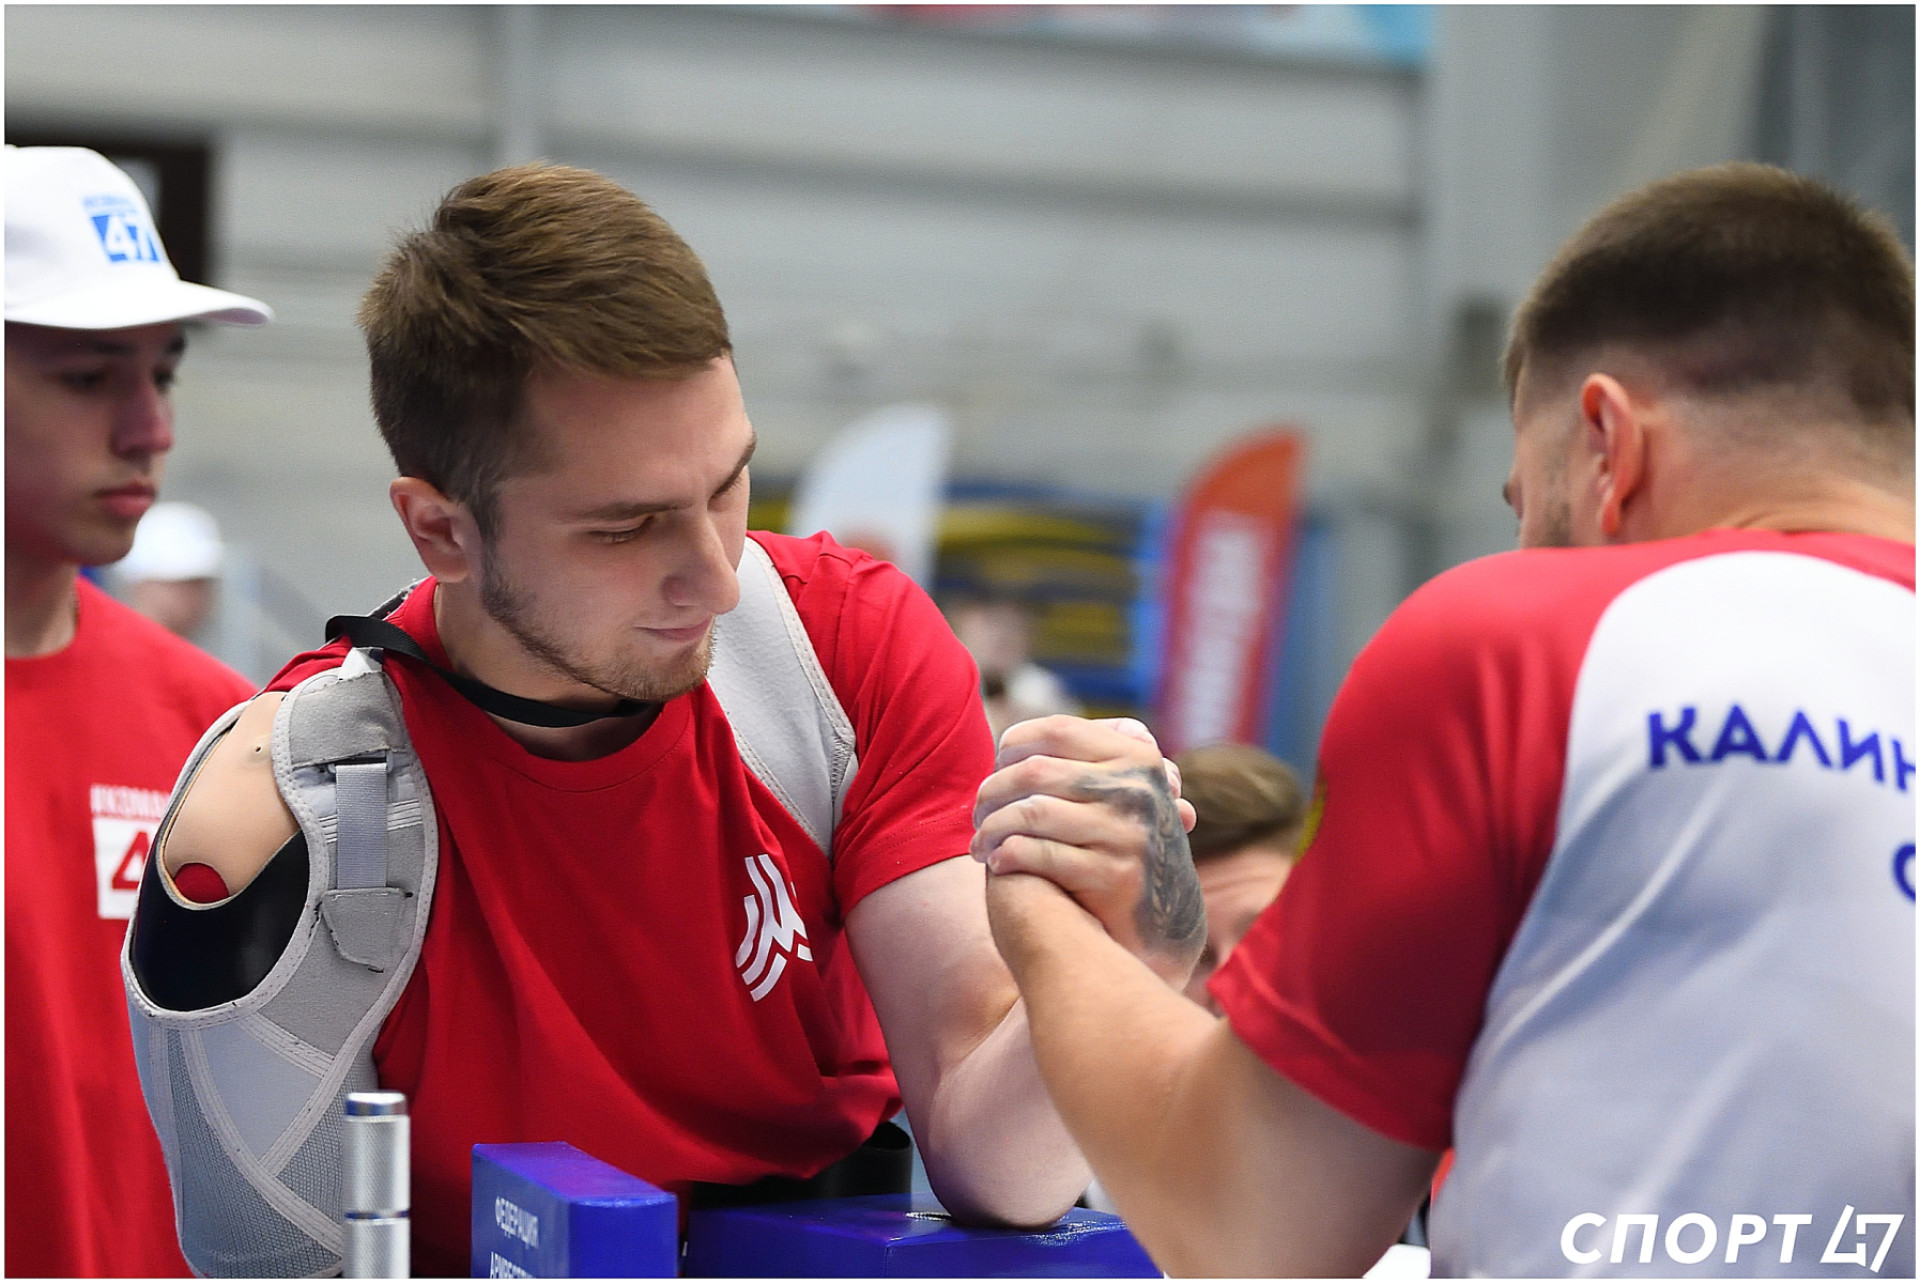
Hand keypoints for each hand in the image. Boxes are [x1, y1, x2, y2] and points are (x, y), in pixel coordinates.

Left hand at [972, 716, 1204, 984]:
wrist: (1166, 924)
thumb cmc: (1127, 849)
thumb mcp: (1126, 796)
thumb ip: (1085, 763)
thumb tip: (1010, 740)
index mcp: (1138, 758)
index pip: (1058, 730)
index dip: (1014, 745)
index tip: (997, 768)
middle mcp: (1136, 790)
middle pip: (1035, 771)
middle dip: (992, 792)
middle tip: (977, 813)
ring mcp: (1127, 833)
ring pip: (1030, 813)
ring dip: (990, 828)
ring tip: (979, 844)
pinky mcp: (1113, 876)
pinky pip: (1038, 854)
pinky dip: (1007, 856)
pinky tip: (997, 864)